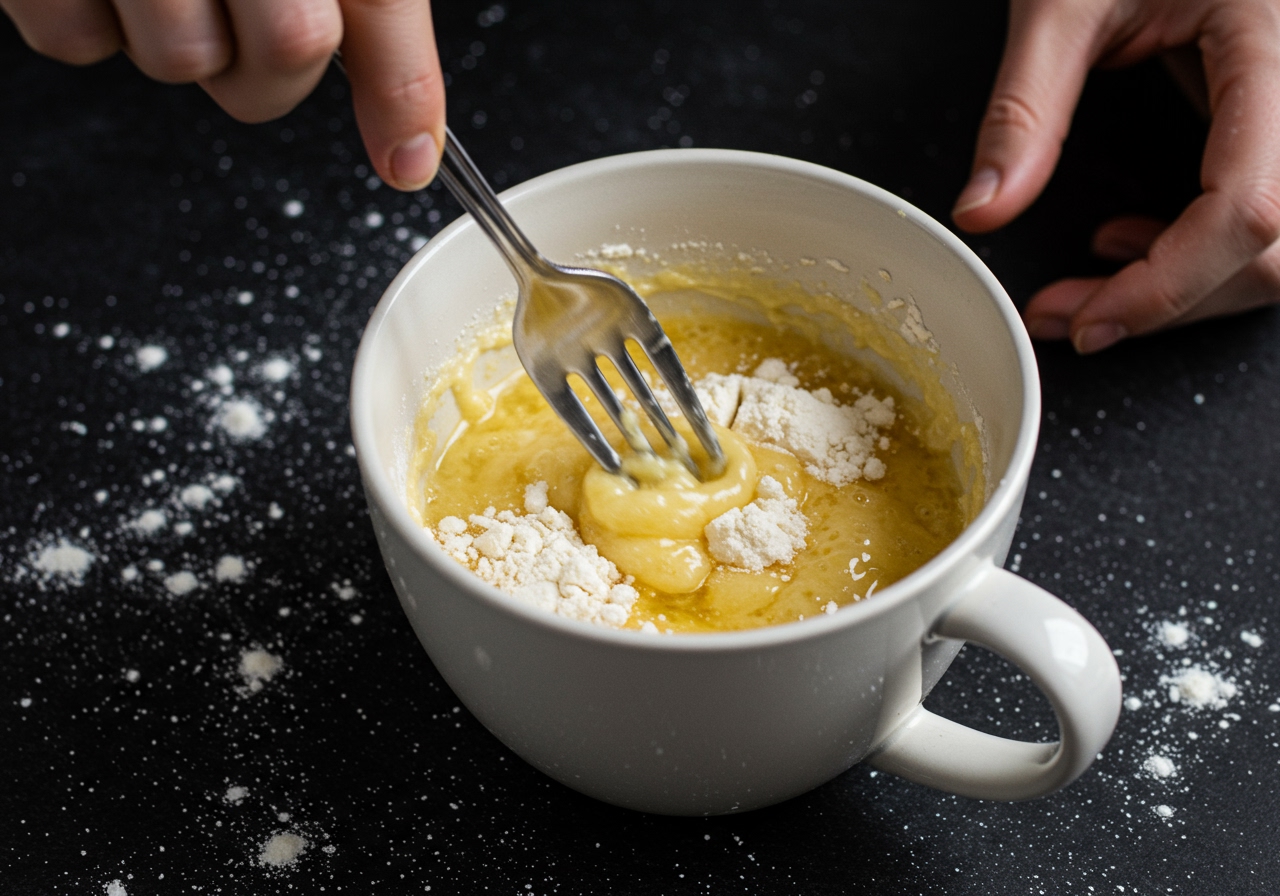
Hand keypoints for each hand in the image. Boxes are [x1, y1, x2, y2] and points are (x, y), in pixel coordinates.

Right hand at [0, 0, 444, 189]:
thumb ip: (378, 24)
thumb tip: (411, 149)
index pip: (378, 2)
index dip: (399, 91)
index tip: (406, 157)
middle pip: (281, 58)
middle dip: (270, 60)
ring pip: (179, 62)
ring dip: (176, 33)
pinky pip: (77, 41)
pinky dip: (92, 18)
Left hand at [952, 0, 1279, 352]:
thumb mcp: (1062, 1)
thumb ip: (1024, 108)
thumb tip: (983, 211)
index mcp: (1272, 41)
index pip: (1250, 205)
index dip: (1169, 284)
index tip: (1087, 318)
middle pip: (1276, 245)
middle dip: (1171, 299)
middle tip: (1072, 313)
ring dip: (1187, 285)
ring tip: (1095, 278)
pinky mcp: (1275, 117)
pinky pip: (1263, 211)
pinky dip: (1199, 251)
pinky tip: (1130, 238)